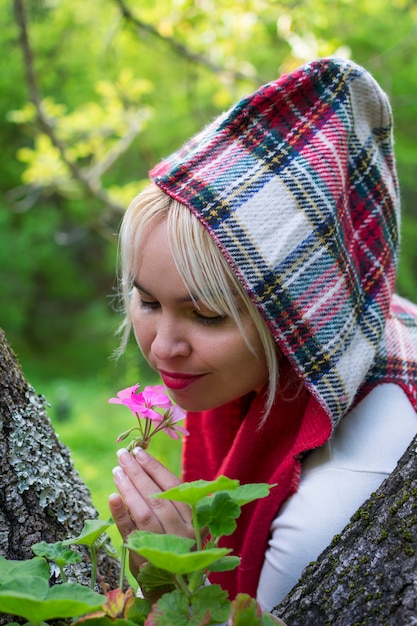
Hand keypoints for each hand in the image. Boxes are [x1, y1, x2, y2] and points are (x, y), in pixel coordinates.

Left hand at [108, 447, 193, 580]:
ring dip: (128, 488)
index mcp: (193, 519)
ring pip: (144, 512)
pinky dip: (120, 515)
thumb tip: (145, 466)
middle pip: (156, 497)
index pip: (173, 487)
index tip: (140, 452)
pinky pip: (129, 533)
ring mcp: (162, 546)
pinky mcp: (142, 558)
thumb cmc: (176, 544)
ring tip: (116, 470)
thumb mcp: (182, 522)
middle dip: (138, 473)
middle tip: (123, 455)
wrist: (173, 587)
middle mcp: (180, 532)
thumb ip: (171, 500)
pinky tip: (112, 497)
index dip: (155, 468)